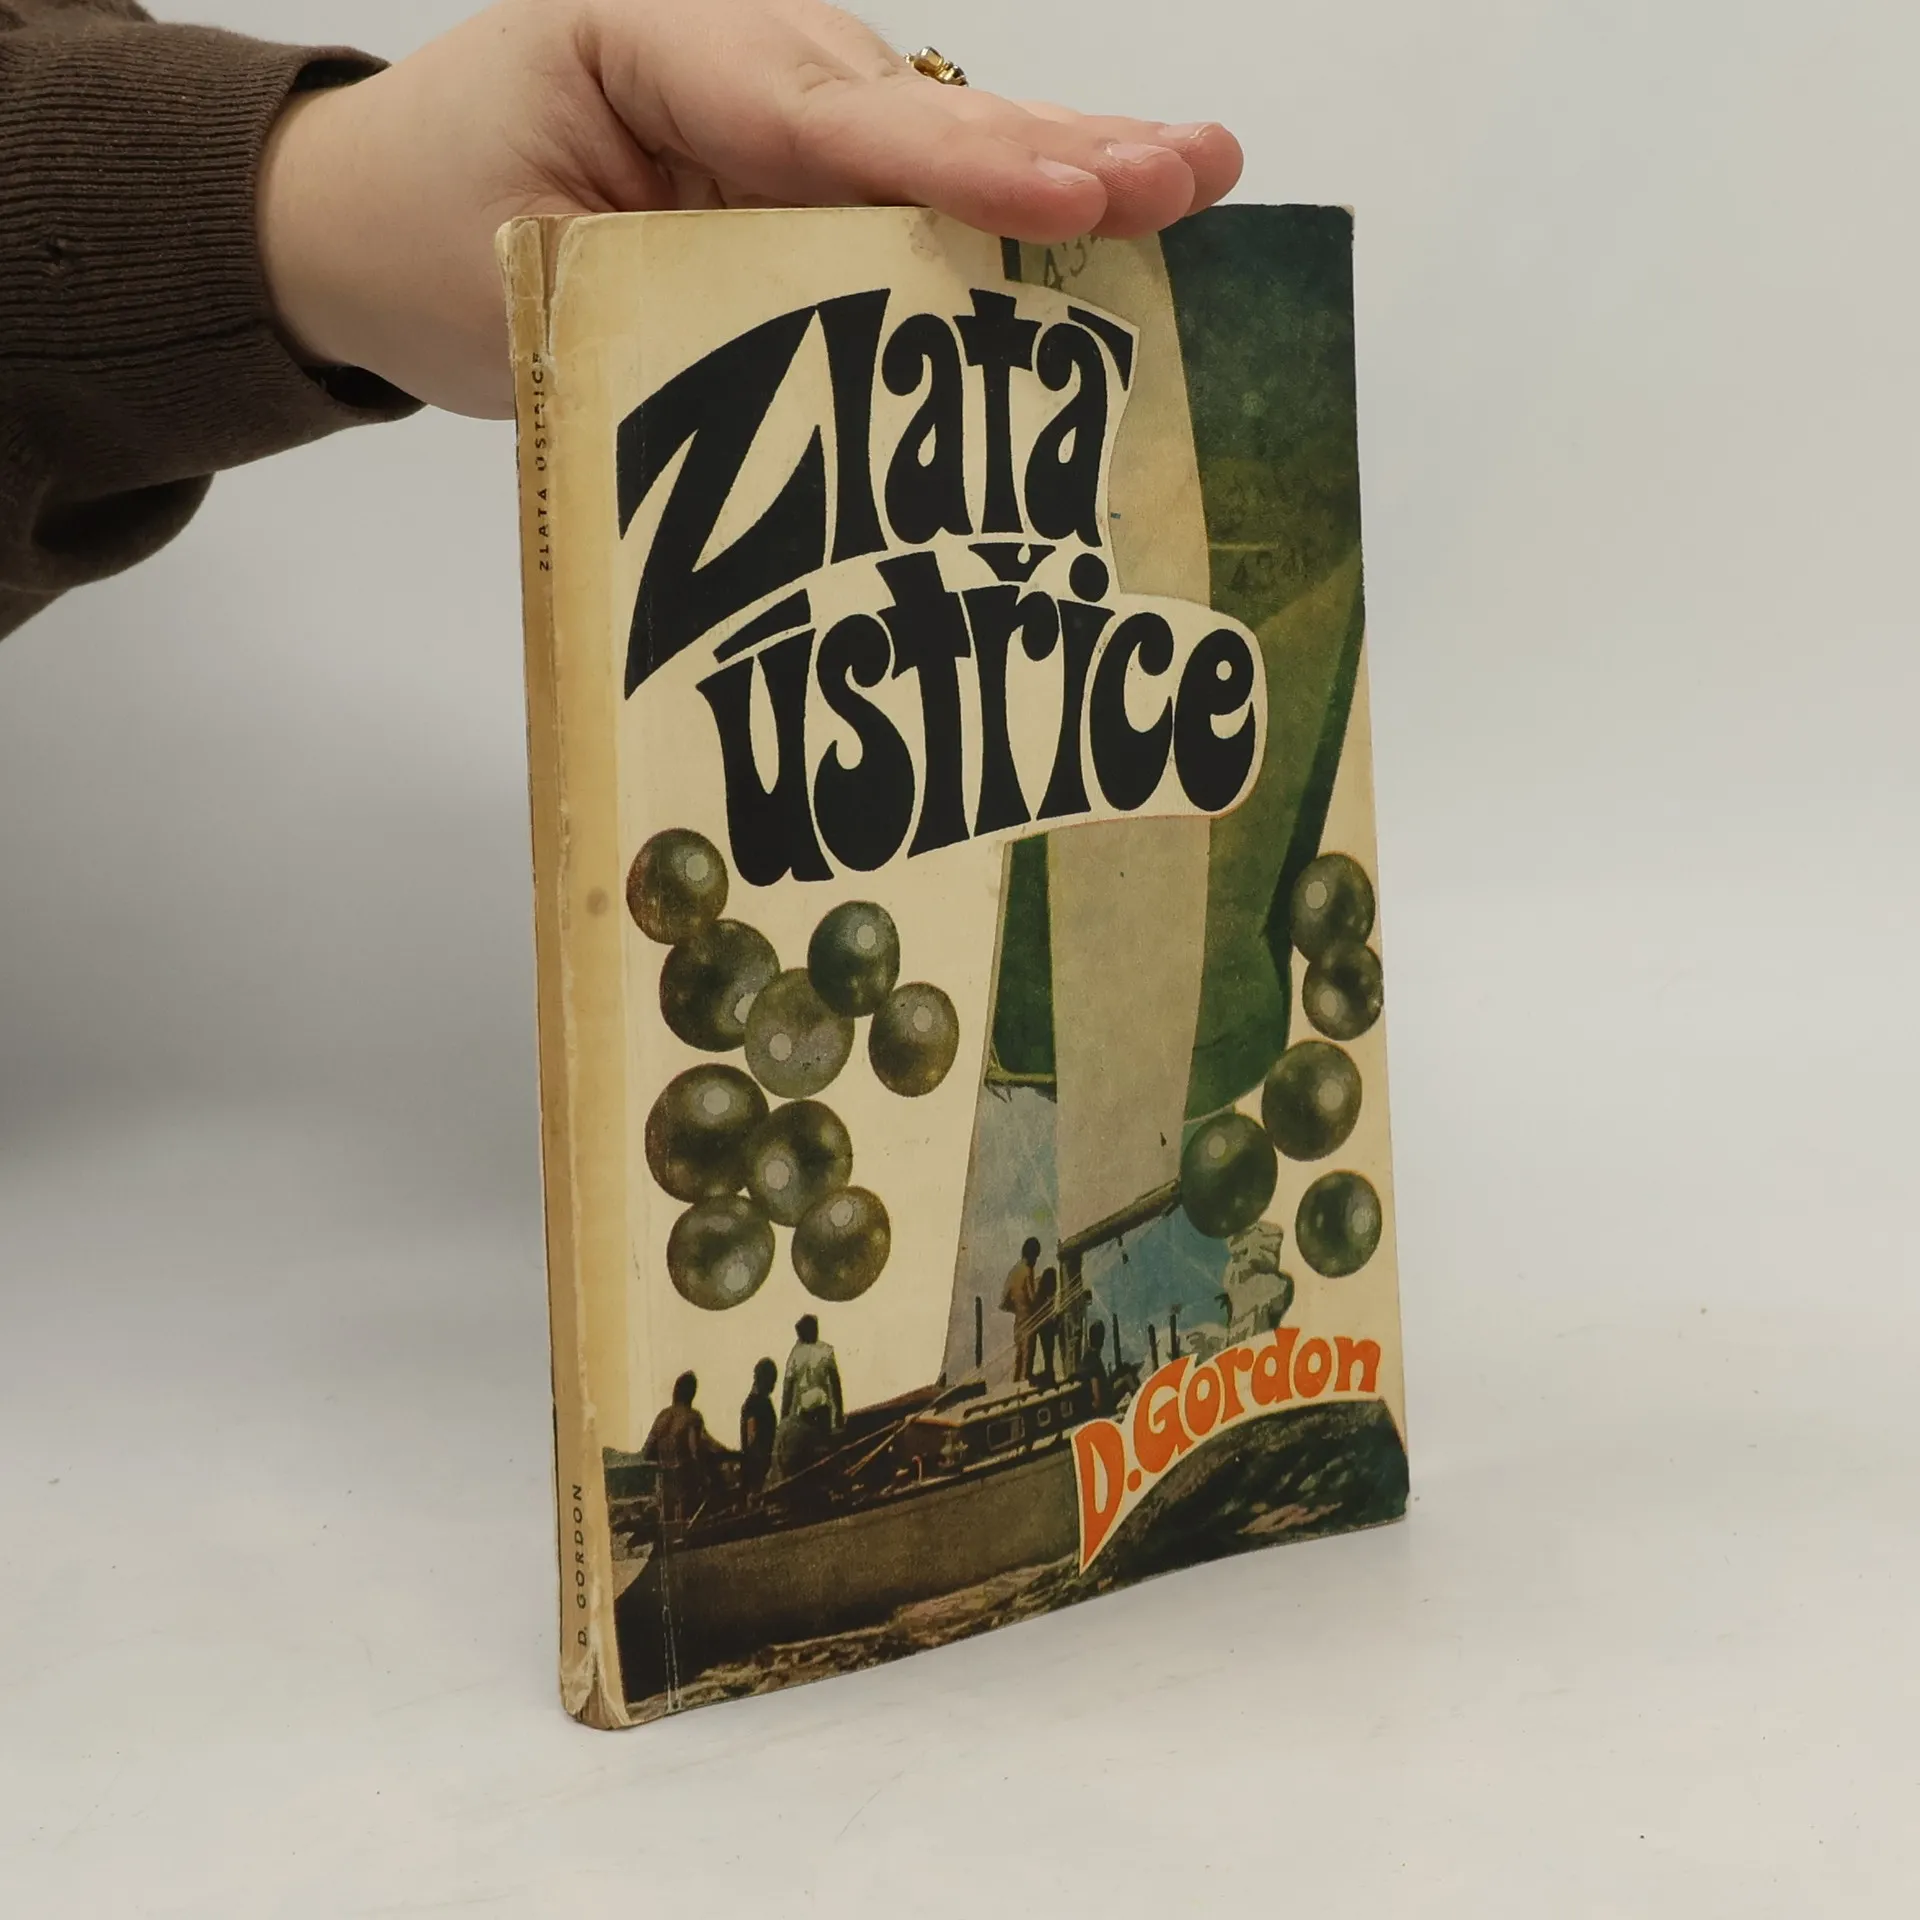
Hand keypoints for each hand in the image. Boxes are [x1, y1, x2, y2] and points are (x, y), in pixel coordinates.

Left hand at [257, 0, 1242, 417]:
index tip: (1069, 197)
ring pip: (933, 135)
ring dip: (1065, 166)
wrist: (366, 213)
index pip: (816, 117)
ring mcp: (770, 98)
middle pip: (911, 107)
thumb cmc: (422, 240)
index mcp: (642, 41)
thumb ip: (679, 305)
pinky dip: (1008, 203)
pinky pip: (909, 179)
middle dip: (1056, 149)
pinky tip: (1111, 206)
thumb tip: (841, 383)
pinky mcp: (790, 158)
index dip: (953, 168)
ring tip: (1193, 176)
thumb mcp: (524, 285)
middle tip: (1189, 173)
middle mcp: (730, 49)